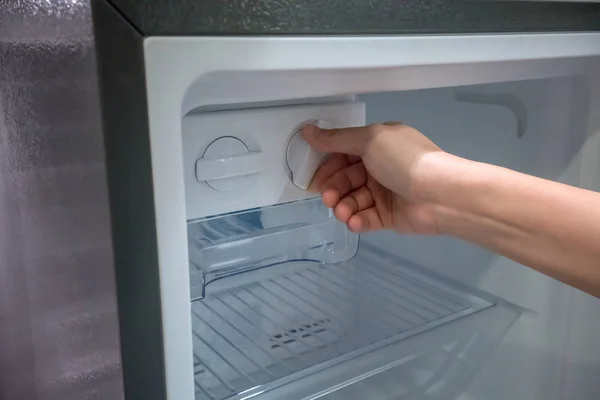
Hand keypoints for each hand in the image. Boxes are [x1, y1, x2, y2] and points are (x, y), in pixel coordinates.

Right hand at [302, 122, 442, 233]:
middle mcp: (380, 167)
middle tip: (328, 198)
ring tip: (343, 212)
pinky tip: (354, 222)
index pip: (344, 154)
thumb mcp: (369, 140)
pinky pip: (366, 218)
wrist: (439, 195)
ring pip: (353, 200)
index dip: (328, 165)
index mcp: (377, 145)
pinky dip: (357, 220)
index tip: (314, 177)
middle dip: (334, 189)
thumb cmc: (403, 161)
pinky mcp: (388, 216)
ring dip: (344, 207)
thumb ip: (336, 139)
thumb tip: (307, 130)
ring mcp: (385, 193)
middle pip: (346, 179)